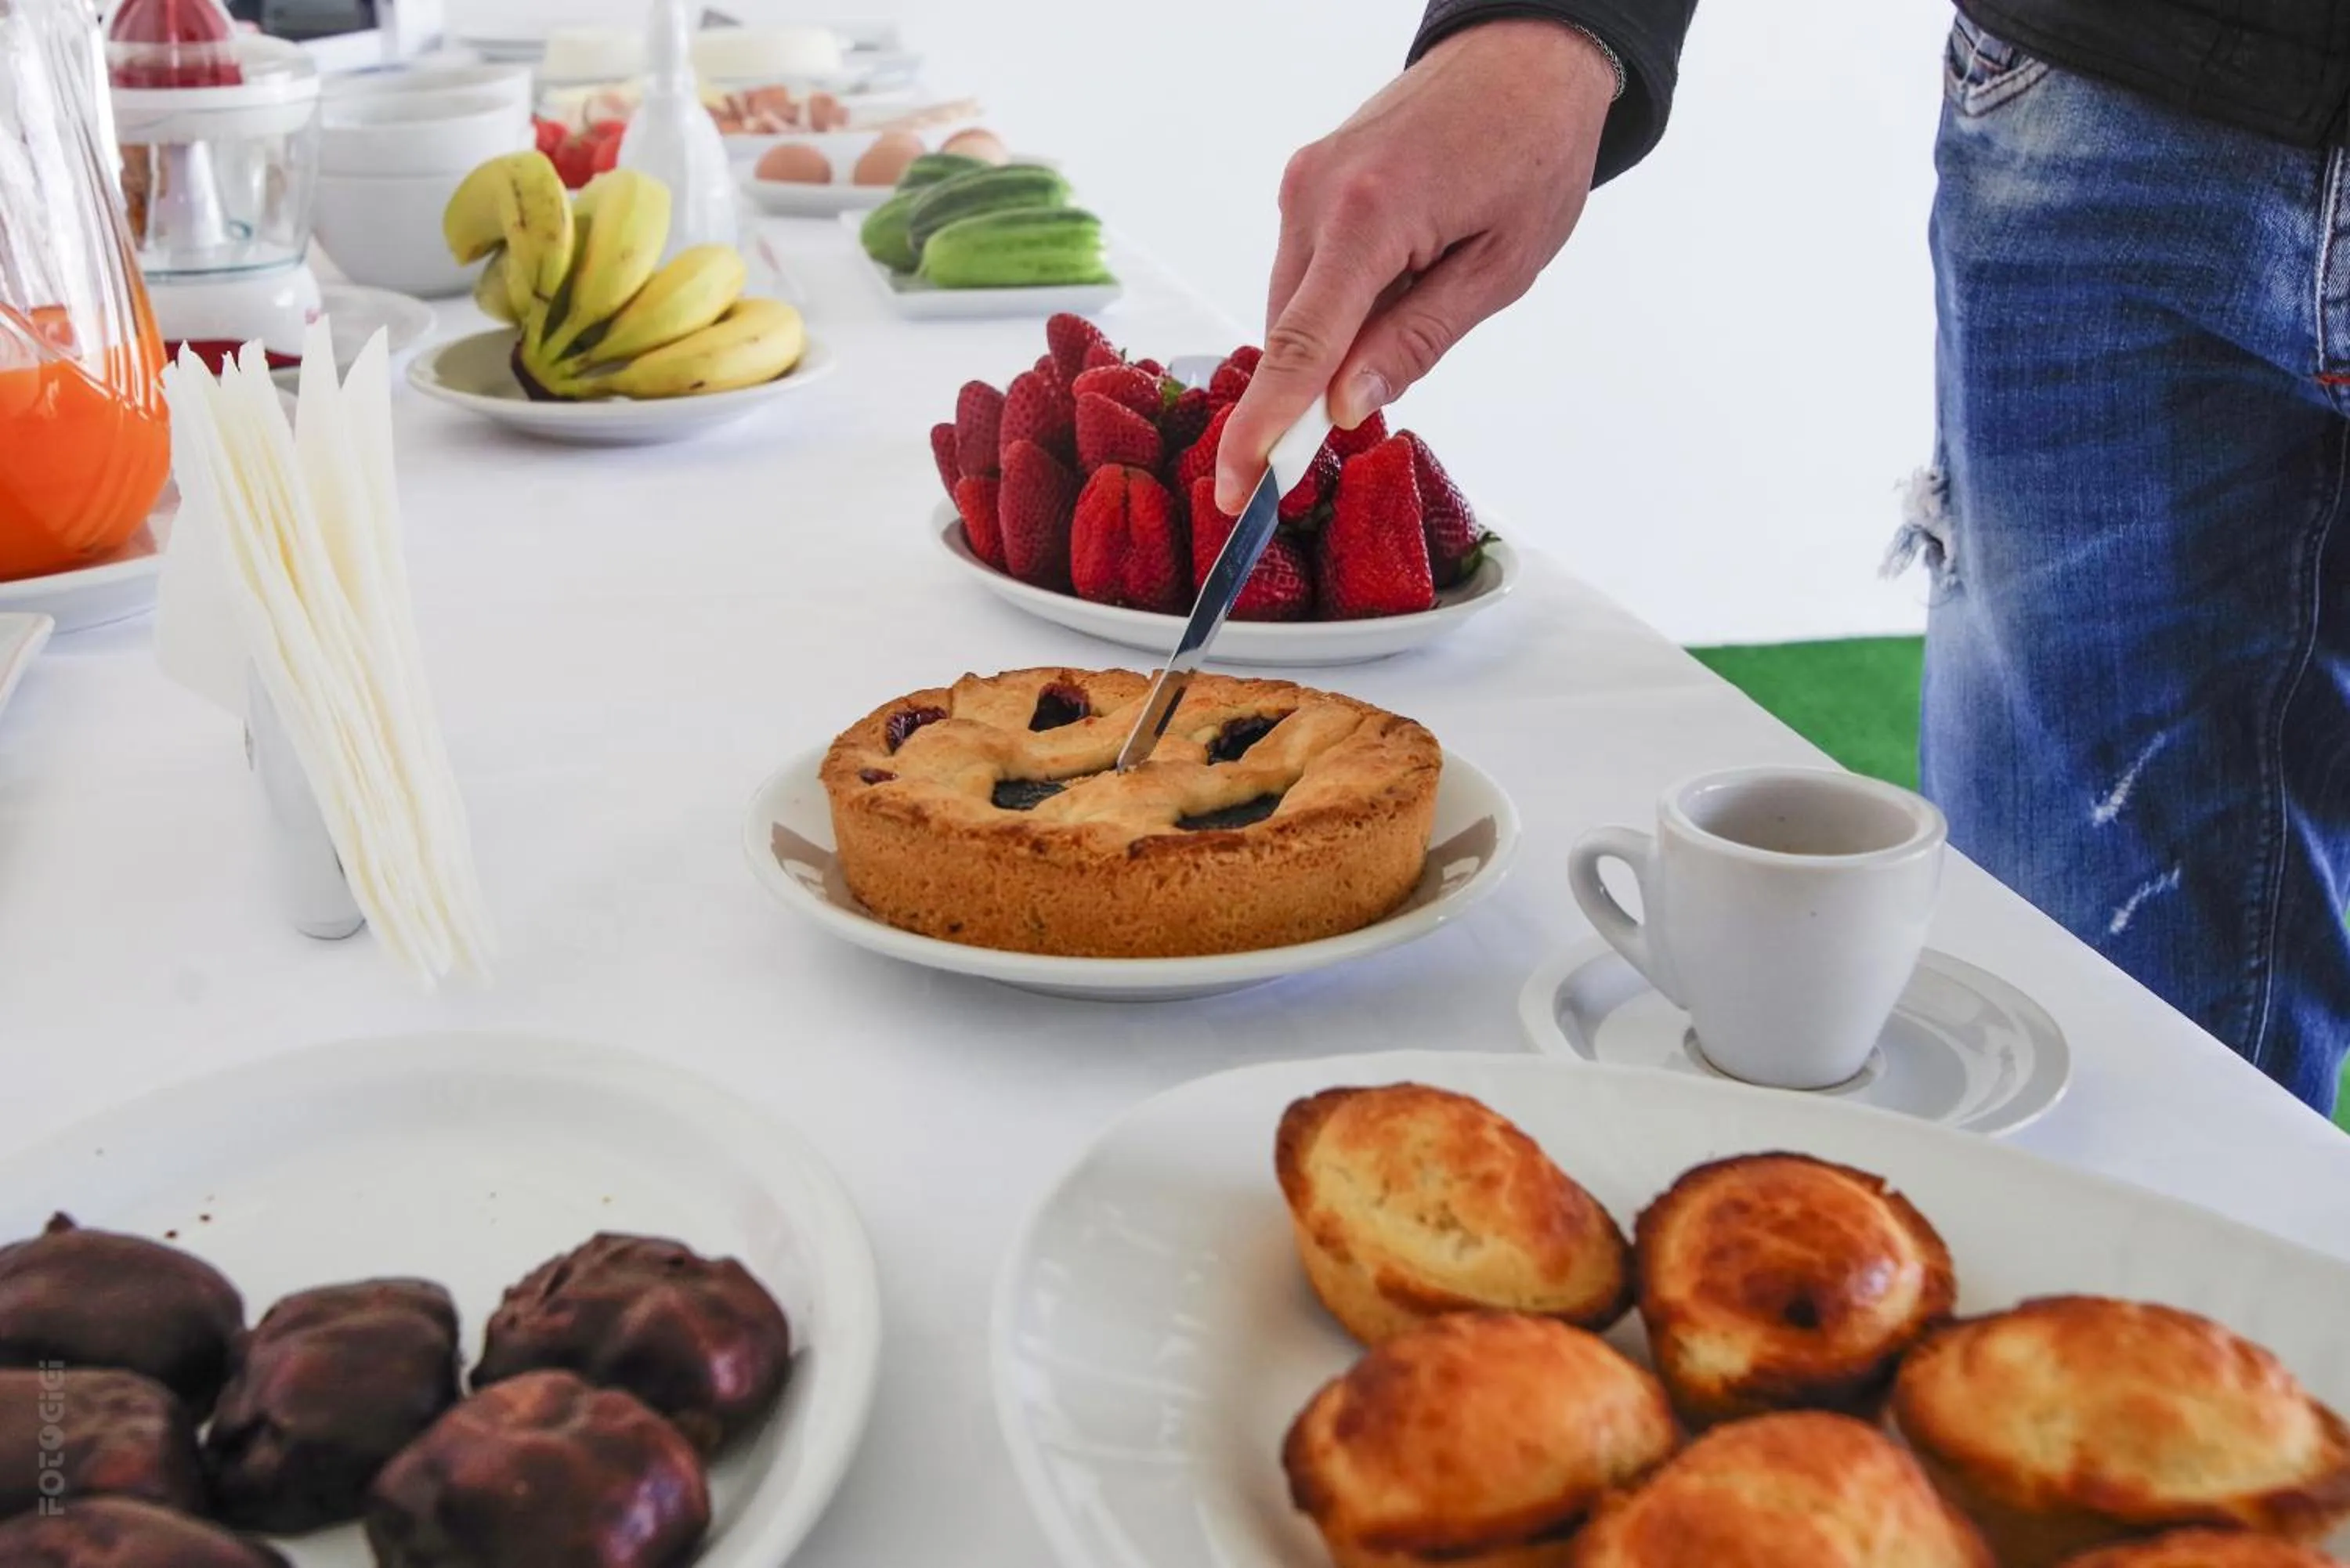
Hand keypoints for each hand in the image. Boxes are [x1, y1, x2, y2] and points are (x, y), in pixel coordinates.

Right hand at [1214, 20, 1614, 512]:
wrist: (1526, 55)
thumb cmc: (1533, 153)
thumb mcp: (1500, 269)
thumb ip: (1415, 340)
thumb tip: (1345, 407)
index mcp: (1368, 215)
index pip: (1297, 347)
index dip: (1261, 429)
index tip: (1234, 489)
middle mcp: (1315, 193)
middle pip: (1289, 333)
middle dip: (1313, 390)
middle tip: (1368, 414)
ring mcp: (1303, 181)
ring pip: (1293, 304)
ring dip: (1332, 338)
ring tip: (1420, 295)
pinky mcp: (1306, 177)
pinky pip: (1303, 269)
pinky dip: (1334, 301)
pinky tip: (1398, 276)